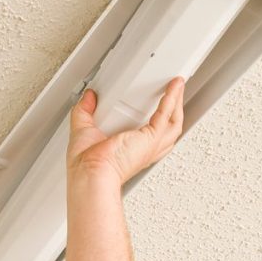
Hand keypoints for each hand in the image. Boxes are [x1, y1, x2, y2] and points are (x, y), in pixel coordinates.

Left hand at [66, 76, 184, 185]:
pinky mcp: (151, 139)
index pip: (148, 136)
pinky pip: (166, 115)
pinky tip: (173, 87)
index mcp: (129, 152)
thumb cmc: (86, 167)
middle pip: (167, 131)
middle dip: (173, 111)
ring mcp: (149, 146)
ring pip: (173, 124)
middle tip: (174, 93)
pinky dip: (172, 99)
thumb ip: (84, 111)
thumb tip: (87, 98)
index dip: (154, 122)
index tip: (155, 106)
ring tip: (178, 86)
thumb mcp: (83, 131)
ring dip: (177, 104)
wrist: (90, 173)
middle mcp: (142, 151)